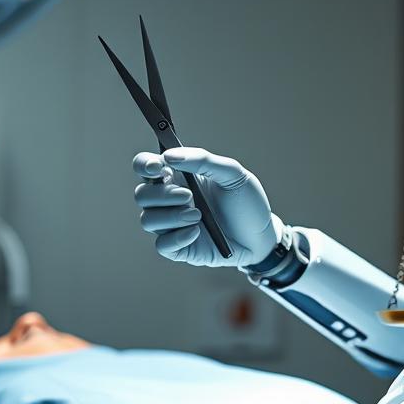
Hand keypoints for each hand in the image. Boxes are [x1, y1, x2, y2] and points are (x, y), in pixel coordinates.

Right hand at [133, 147, 280, 268]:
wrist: (262, 236)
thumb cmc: (246, 202)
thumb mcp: (232, 174)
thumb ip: (203, 160)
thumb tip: (170, 156)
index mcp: (178, 177)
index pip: (146, 166)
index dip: (145, 164)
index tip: (158, 167)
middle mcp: (170, 200)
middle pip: (142, 194)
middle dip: (162, 194)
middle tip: (189, 196)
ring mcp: (173, 225)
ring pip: (148, 220)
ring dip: (171, 216)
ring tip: (198, 215)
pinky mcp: (180, 248)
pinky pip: (162, 245)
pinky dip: (176, 238)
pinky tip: (196, 232)